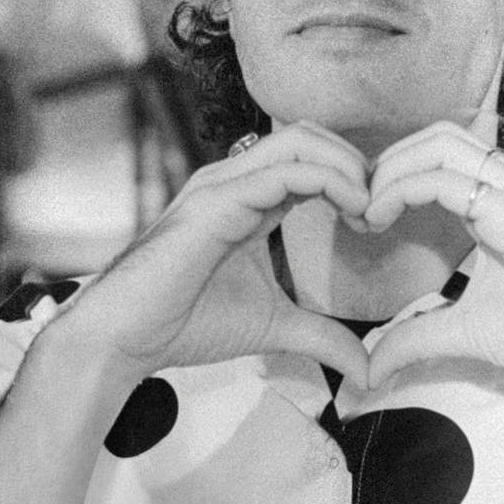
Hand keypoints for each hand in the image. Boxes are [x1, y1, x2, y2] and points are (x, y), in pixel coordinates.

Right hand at [63, 122, 372, 387]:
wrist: (124, 338)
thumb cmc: (184, 323)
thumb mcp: (274, 326)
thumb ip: (321, 336)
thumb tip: (368, 369)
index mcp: (247, 196)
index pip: (309, 157)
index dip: (351, 176)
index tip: (377, 219)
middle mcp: (235, 178)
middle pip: (309, 135)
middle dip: (355, 161)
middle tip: (379, 208)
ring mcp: (224, 183)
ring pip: (300, 140)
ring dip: (347, 165)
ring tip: (369, 208)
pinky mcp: (217, 199)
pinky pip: (285, 171)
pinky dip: (329, 180)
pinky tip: (352, 209)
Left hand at [363, 122, 503, 396]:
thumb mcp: (466, 331)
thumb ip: (417, 336)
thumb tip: (371, 365)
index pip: (445, 154)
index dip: (399, 173)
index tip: (368, 215)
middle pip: (440, 135)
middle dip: (391, 160)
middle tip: (359, 203)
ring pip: (441, 145)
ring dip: (392, 169)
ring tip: (366, 208)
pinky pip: (447, 180)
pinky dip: (402, 189)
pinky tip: (379, 217)